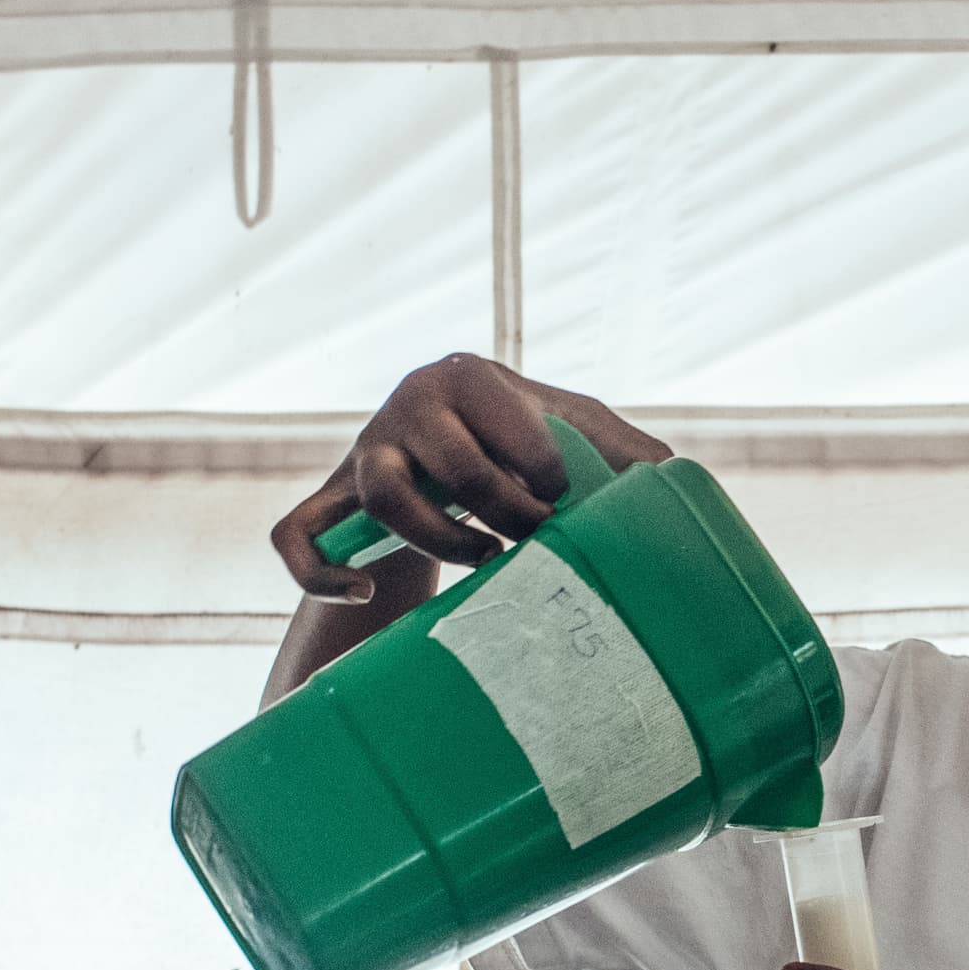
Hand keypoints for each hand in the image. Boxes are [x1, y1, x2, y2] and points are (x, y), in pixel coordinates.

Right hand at [268, 355, 675, 603]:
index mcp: (468, 377)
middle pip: (452, 463)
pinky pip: (296, 536)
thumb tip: (673, 477)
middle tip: (533, 537)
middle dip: (505, 511)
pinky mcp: (327, 501)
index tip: (563, 501)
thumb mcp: (574, 430)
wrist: (440, 457)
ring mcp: (361, 454)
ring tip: (484, 560)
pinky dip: (322, 570)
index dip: (545, 474)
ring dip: (439, 540)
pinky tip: (365, 592)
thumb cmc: (519, 441)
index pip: (510, 425)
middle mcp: (407, 405)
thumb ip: (622, 448)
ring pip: (381, 497)